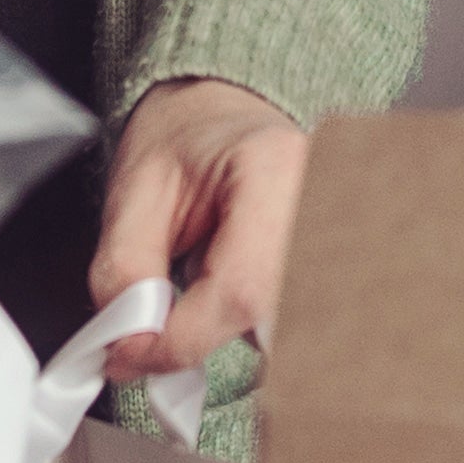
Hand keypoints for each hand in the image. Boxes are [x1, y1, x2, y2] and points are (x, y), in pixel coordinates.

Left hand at [90, 76, 306, 383]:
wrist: (220, 111)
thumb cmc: (184, 139)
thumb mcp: (134, 191)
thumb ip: (125, 270)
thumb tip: (129, 346)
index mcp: (277, 170)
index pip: (240, 290)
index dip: (178, 339)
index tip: (127, 351)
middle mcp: (326, 206)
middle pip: (272, 323)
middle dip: (203, 339)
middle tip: (153, 323)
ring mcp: (338, 240)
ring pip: (287, 336)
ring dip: (226, 333)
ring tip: (196, 282)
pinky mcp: (331, 268)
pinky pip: (292, 328)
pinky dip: (245, 328)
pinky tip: (223, 295)